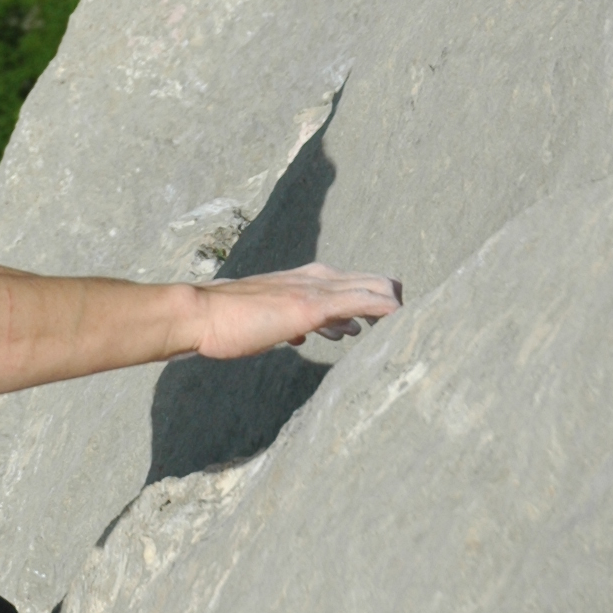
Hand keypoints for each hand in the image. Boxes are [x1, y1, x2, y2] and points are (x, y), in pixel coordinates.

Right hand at [192, 262, 401, 359]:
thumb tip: (306, 333)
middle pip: (370, 281)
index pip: (351, 283)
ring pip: (372, 287)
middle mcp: (314, 279)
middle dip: (392, 301)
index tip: (385, 321)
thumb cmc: (226, 321)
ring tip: (411, 323)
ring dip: (393, 304)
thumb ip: (291, 322)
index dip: (372, 299)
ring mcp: (313, 291)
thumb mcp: (267, 320)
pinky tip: (399, 318)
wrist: (201, 315)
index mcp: (303, 281)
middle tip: (408, 324)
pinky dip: (384, 308)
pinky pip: (361, 301)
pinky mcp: (310, 306)